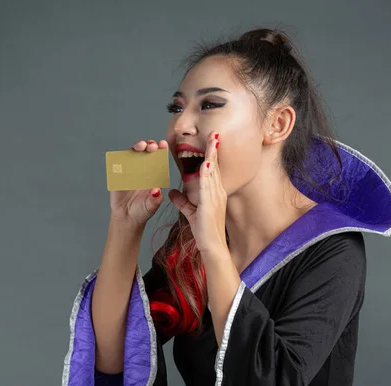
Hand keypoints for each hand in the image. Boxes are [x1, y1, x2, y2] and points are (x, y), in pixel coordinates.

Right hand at [110, 139, 167, 226]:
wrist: (127, 218)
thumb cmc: (142, 211)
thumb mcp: (152, 206)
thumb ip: (155, 199)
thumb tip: (156, 190)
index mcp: (154, 174)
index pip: (158, 158)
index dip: (161, 150)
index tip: (163, 145)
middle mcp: (143, 170)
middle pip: (146, 152)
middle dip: (149, 145)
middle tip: (152, 146)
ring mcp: (130, 170)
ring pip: (133, 154)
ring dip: (137, 147)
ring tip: (141, 146)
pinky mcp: (119, 174)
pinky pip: (119, 163)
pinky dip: (122, 157)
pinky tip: (126, 155)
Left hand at [169, 131, 227, 253]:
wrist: (212, 247)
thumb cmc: (204, 231)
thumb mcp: (190, 212)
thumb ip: (182, 201)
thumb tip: (172, 192)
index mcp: (215, 193)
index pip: (213, 171)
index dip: (211, 156)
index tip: (211, 142)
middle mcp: (218, 192)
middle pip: (216, 166)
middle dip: (215, 150)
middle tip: (215, 134)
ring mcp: (216, 197)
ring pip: (214, 172)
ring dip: (213, 155)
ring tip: (213, 140)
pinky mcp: (210, 204)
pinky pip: (208, 185)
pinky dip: (207, 173)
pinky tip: (206, 163)